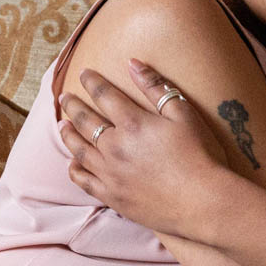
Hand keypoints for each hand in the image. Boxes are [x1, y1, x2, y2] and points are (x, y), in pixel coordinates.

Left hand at [59, 61, 228, 236]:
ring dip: (68, 135)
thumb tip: (133, 63)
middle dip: (73, 106)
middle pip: (85, 121)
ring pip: (79, 150)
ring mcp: (110, 173)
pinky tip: (72, 164)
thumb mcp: (184, 114)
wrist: (203, 201)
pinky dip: (75, 170)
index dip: (92, 81)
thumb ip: (156, 88)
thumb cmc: (200, 156)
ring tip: (63, 125)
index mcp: (133, 123)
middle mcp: (114, 146)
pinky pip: (84, 181)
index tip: (84, 73)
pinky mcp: (113, 196)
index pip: (104, 95)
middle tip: (64, 97)